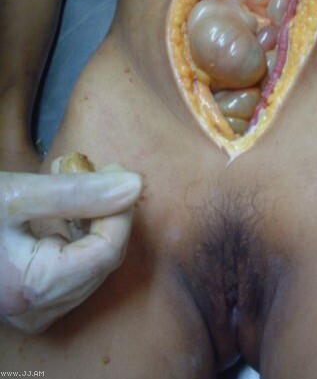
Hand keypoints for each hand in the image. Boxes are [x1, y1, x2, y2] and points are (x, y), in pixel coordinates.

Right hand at [0, 168, 140, 332]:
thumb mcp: (18, 194)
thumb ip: (77, 191)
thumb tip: (133, 185)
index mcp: (32, 288)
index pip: (108, 252)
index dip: (121, 210)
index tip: (118, 172)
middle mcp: (37, 310)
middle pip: (103, 258)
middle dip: (106, 211)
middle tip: (92, 170)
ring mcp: (36, 310)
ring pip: (94, 262)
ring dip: (92, 218)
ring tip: (71, 180)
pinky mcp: (35, 300)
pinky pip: (77, 265)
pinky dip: (77, 231)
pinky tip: (63, 205)